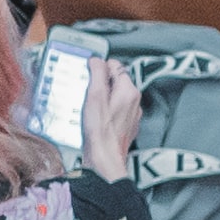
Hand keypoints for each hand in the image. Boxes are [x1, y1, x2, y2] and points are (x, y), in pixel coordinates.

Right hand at [79, 56, 140, 179]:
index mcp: (129, 91)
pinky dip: (105, 110)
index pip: (116, 66)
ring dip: (101, 97)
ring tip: (87, 106)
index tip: (87, 74)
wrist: (105, 159)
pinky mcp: (127, 125)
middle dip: (99, 83)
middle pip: (115, 81)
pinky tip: (93, 118)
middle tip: (85, 91)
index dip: (99, 68)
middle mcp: (135, 101)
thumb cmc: (100, 131)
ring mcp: (132, 114)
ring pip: (115, 96)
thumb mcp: (94, 97)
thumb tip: (97, 60)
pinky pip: (115, 110)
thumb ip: (97, 75)